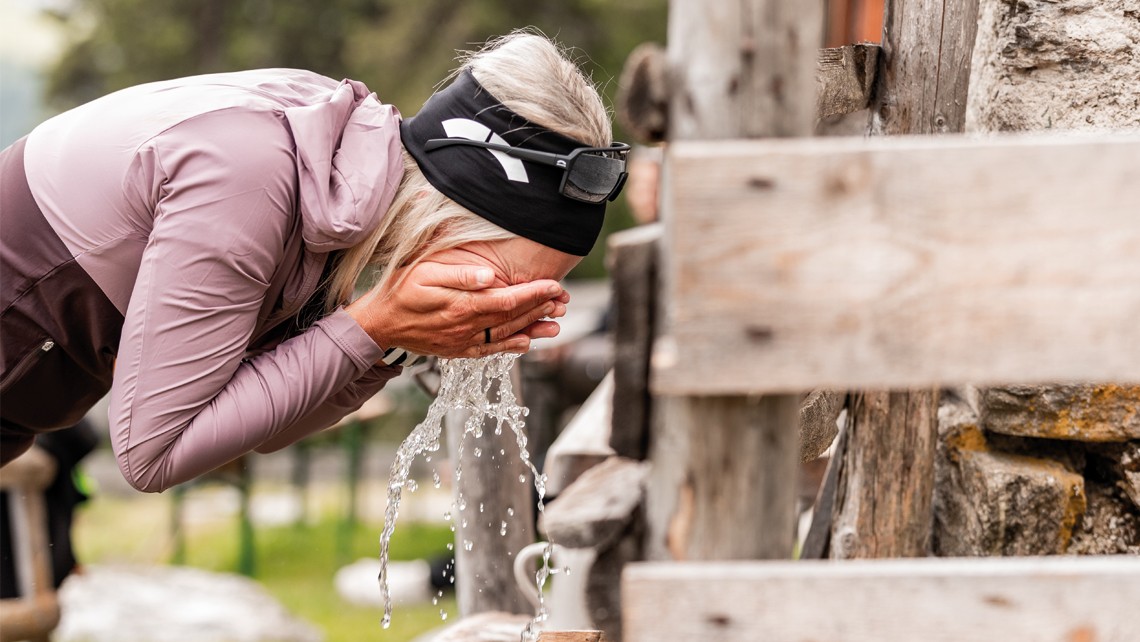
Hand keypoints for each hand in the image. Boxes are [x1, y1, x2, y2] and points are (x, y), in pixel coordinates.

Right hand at [346, 261, 568, 358]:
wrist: (379, 323)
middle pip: (512, 318)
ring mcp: (462, 342)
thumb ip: (459, 274)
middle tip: (563, 302)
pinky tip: (525, 343)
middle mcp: (466, 327)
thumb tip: (489, 277)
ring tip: (555, 325)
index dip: (534, 294)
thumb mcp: (425, 272)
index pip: (508, 300)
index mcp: (462, 306)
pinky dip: (510, 347)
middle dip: (540, 309)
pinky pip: (489, 351)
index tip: (554, 286)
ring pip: (505, 336)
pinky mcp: (457, 350)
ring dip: (532, 329)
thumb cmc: (400, 290)